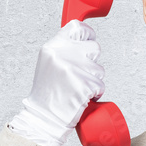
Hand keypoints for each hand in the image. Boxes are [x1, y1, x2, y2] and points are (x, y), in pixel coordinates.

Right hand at [8, 19, 105, 145]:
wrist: (44, 117)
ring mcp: (74, 69)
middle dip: (92, 61)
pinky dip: (96, 92)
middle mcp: (62, 54)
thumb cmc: (48, 92)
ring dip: (94, 79)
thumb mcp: (48, 63)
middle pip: (94, 47)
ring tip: (78, 87)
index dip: (87, 33)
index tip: (89, 39)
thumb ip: (63, 50)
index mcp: (52, 47)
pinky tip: (83, 96)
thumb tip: (83, 40)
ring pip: (99, 68)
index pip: (76, 27)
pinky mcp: (85, 84)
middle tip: (81, 74)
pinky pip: (100, 84)